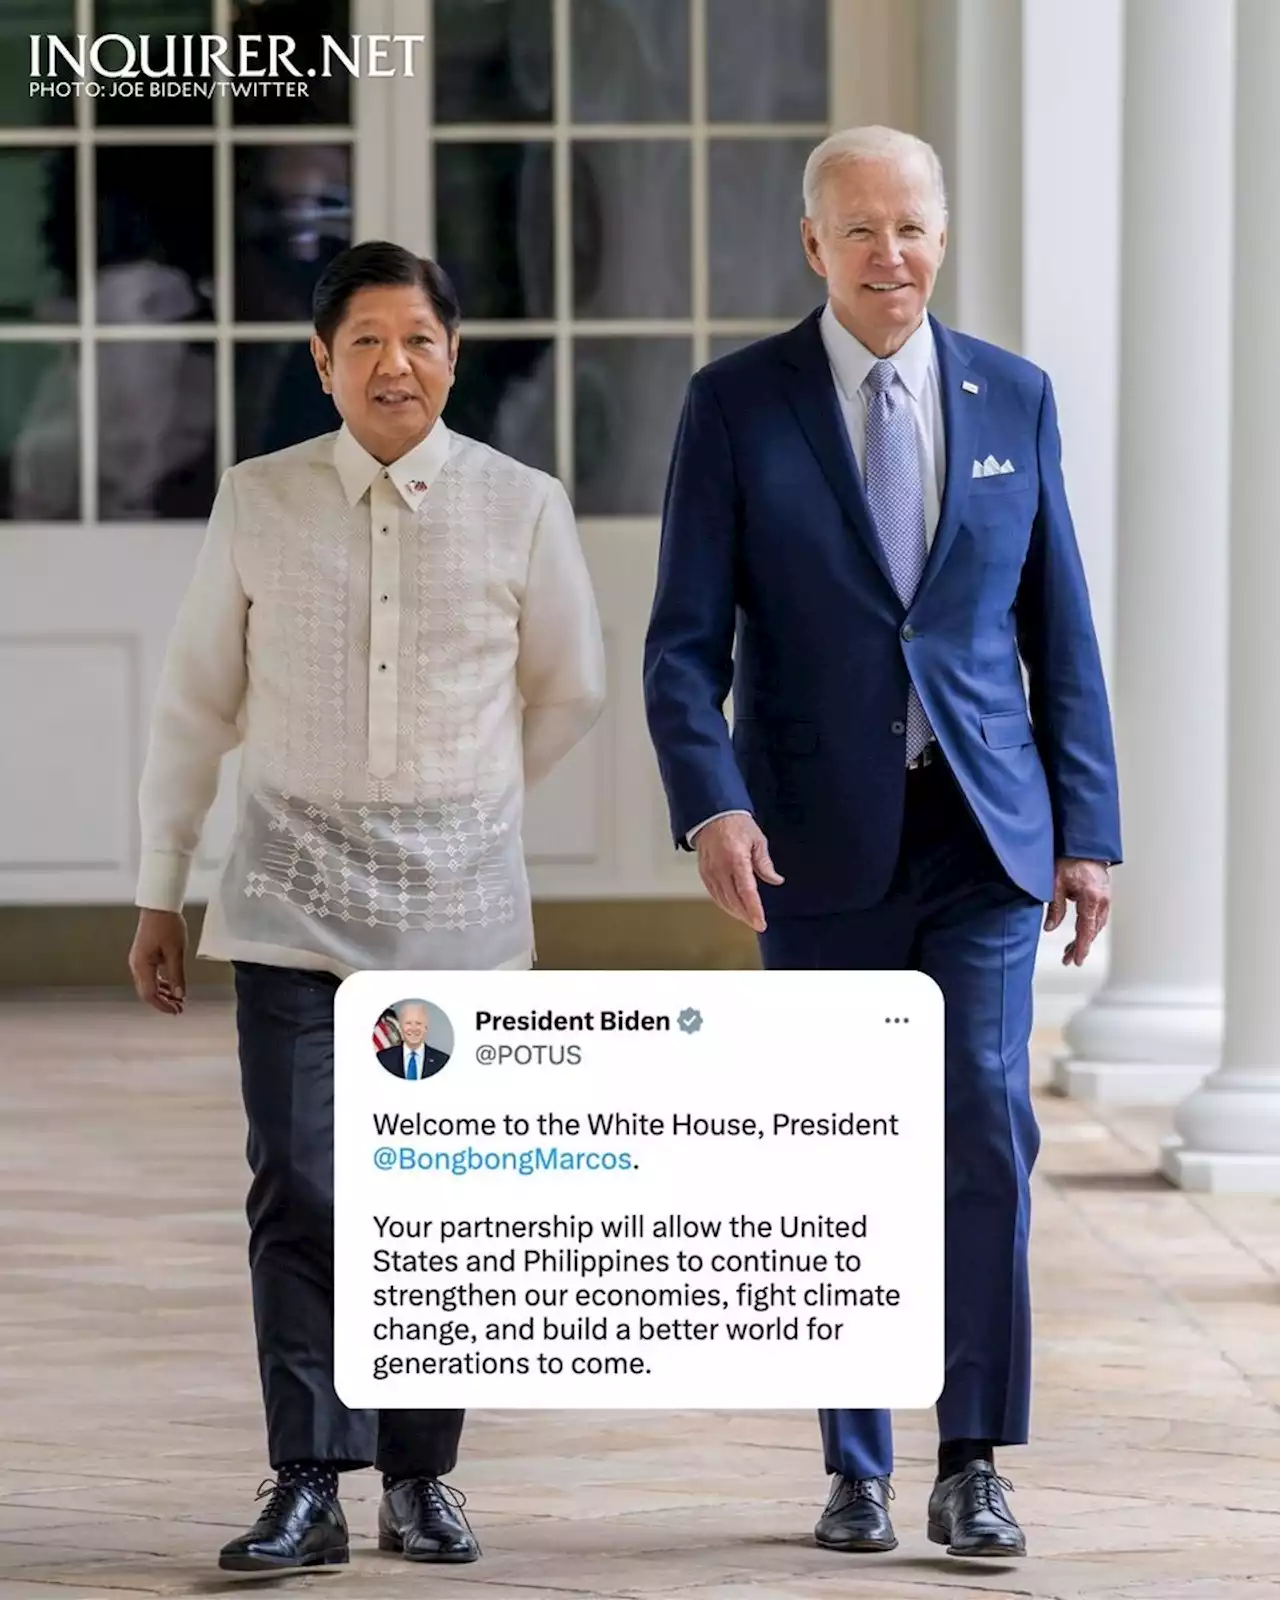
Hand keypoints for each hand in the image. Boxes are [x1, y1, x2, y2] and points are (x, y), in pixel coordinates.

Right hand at [128, 908, 188, 1013]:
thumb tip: (179, 995)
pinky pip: (150, 975)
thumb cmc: (168, 926)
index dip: (163, 1005)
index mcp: (142, 966)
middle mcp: (136, 965)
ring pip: (148, 984)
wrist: (159, 906)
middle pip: (147, 992)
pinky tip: (172, 985)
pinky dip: (161, 983)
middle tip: (179, 1008)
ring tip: (178, 999)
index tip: (177, 1011)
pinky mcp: (143, 955)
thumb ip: (177, 975)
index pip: (150, 994)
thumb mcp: (176, 952)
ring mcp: (138, 960)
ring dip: (162, 993)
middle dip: (163, 1002)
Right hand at [694, 814, 783, 932]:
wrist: (712, 814)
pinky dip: (723, 903)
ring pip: (722, 900)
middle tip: (757, 923)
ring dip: (735, 912)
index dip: (754, 910)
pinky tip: (731, 907)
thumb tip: (775, 880)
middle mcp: (721, 868)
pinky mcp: (704, 872)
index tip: (760, 923)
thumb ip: (765, 864)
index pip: (747, 892)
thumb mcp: (757, 840)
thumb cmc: (736, 823)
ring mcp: (710, 871)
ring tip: (746, 918)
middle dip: (746, 915)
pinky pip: (713, 893)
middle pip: (734, 900)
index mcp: (737, 859)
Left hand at [1044, 858, 1110, 965]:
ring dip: (1085, 938)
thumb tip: (1050, 927)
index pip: (1086, 929)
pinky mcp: (1103, 895)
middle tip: (1069, 959)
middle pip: (1092, 930)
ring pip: (1096, 925)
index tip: (1076, 960)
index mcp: (1091, 898)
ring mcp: (1105, 897)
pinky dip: (1089, 927)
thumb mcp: (1055, 884)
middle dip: (1081, 946)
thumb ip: (1055, 908)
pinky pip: (1097, 916)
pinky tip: (1081, 932)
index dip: (1080, 947)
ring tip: (1071, 949)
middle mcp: (1102, 900)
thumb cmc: (1069, 859)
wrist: (1082, 844)